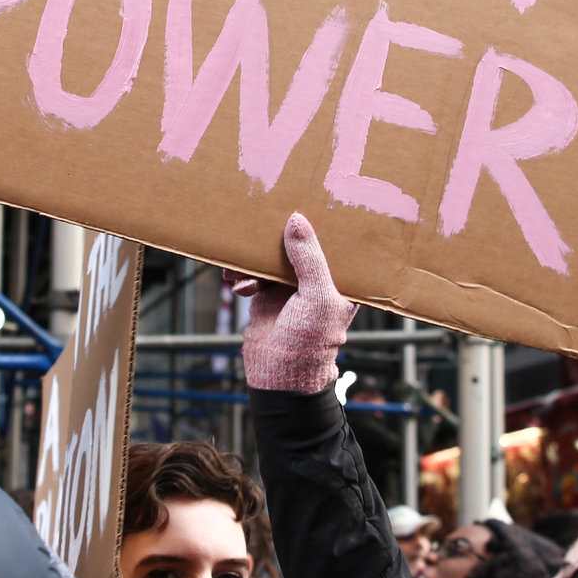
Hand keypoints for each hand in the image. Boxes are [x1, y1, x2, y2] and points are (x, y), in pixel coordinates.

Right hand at [222, 212, 355, 393]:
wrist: (279, 378)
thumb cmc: (310, 343)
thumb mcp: (317, 296)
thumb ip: (309, 258)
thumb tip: (297, 221)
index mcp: (341, 282)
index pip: (336, 245)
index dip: (325, 225)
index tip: (312, 199)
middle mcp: (317, 282)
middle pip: (300, 247)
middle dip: (281, 237)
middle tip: (264, 220)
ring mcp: (290, 290)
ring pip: (272, 260)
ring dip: (254, 260)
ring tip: (239, 265)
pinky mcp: (267, 298)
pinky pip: (253, 276)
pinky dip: (242, 276)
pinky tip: (237, 283)